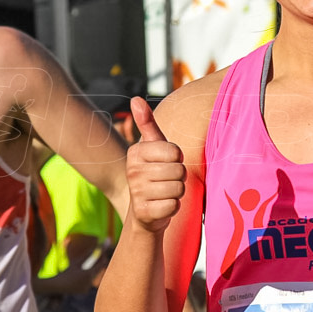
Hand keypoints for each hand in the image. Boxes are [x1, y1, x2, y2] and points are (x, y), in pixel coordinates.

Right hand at [127, 97, 185, 232]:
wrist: (145, 212)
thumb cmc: (154, 173)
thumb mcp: (152, 147)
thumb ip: (147, 123)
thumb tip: (135, 98)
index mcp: (136, 152)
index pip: (175, 152)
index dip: (178, 159)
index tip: (167, 163)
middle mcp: (133, 171)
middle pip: (179, 171)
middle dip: (179, 178)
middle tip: (167, 181)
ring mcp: (137, 192)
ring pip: (178, 189)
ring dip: (177, 192)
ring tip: (165, 193)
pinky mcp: (144, 212)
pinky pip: (173, 206)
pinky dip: (173, 207)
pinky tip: (163, 206)